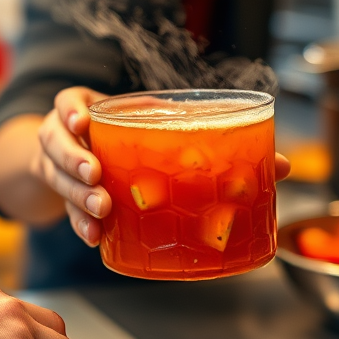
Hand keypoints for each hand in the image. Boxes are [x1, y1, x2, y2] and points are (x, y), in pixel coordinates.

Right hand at [32, 87, 292, 248]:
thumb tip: (282, 165)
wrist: (79, 156)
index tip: (83, 121)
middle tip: (96, 176)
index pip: (67, 103)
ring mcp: (58, 168)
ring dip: (77, 196)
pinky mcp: (62, 198)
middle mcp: (64, 136)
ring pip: (58, 180)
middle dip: (75, 162)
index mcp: (84, 109)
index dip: (70, 111)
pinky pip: (64, 212)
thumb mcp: (158, 124)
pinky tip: (95, 236)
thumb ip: (205, 136)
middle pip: (56, 146)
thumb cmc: (130, 138)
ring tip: (102, 210)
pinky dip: (79, 225)